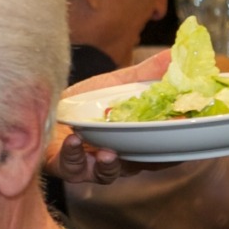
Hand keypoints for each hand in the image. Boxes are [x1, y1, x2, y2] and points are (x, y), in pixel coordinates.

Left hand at [49, 48, 180, 184]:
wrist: (41, 103)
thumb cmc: (83, 101)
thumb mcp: (118, 84)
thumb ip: (147, 73)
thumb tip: (175, 54)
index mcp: (133, 143)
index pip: (160, 153)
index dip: (176, 149)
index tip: (188, 138)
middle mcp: (115, 160)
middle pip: (137, 166)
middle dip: (146, 160)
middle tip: (154, 148)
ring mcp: (88, 165)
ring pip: (104, 174)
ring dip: (109, 165)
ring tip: (109, 153)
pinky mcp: (61, 164)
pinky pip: (69, 167)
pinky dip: (72, 154)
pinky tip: (74, 139)